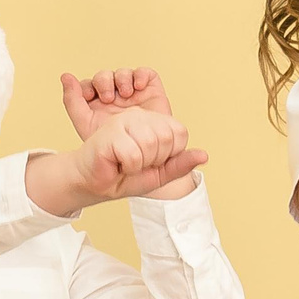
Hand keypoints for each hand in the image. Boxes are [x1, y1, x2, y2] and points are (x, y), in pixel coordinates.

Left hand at [61, 68, 171, 137]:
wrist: (143, 157)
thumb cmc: (114, 145)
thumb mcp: (86, 124)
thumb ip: (72, 101)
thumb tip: (64, 75)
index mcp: (97, 102)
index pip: (89, 84)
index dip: (88, 86)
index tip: (89, 97)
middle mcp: (114, 94)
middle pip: (105, 76)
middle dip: (104, 83)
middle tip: (108, 98)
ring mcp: (132, 91)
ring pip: (123, 73)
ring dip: (122, 79)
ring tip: (126, 94)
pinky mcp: (150, 89)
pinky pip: (145, 73)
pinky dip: (141, 75)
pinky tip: (138, 87)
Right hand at [63, 106, 205, 204]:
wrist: (94, 183)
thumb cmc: (123, 175)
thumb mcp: (159, 173)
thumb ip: (181, 164)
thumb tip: (204, 155)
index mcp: (153, 121)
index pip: (180, 133)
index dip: (169, 155)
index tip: (150, 160)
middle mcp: (139, 115)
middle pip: (166, 138)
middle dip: (153, 160)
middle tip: (136, 162)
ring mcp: (124, 120)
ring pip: (150, 144)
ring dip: (139, 163)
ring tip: (125, 162)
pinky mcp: (110, 131)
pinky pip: (133, 154)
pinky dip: (127, 167)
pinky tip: (116, 162)